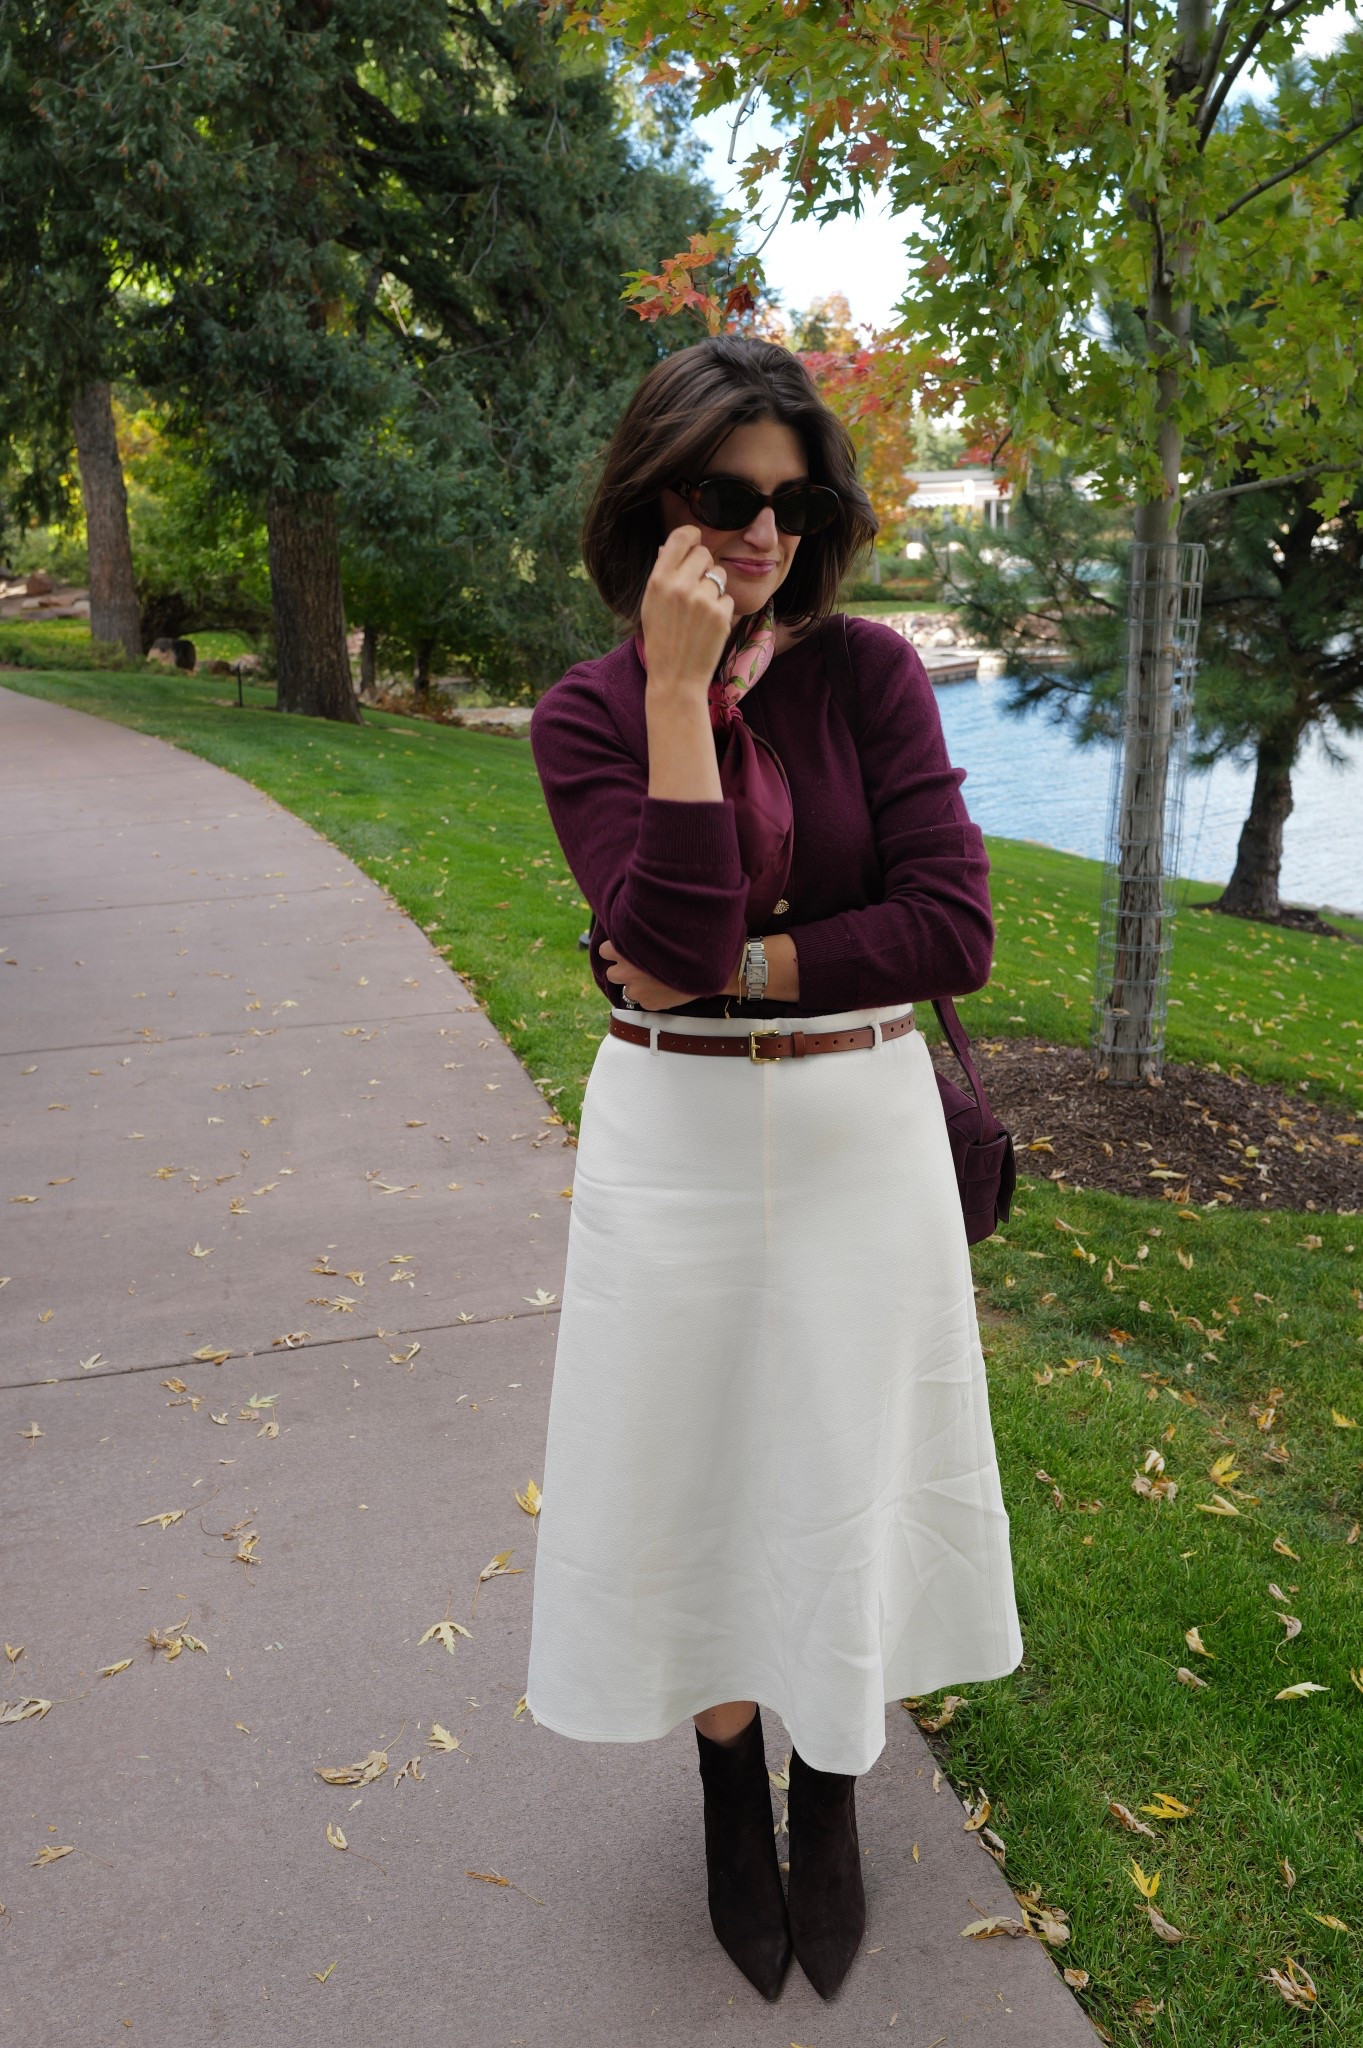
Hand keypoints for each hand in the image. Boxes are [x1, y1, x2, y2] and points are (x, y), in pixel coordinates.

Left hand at [599, 938, 693, 1010]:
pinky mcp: (648, 1004)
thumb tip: (629, 934)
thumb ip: (639, 936)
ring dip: (636, 986)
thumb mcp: (656, 932)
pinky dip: (652, 997)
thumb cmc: (682, 944)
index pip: (603, 951)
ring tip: (655, 978)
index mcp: (623, 949)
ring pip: (627, 990)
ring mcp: (636, 990)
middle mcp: (625, 970)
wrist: (704, 967)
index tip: (625, 951)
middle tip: (639, 967)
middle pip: (612, 973)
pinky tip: (666, 988)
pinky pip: (644, 1001)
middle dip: (623, 971)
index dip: (615, 952)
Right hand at [640, 525, 733, 694]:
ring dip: (715, 588)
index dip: (692, 536)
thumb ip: (663, 575)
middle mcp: (680, 586)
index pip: (680, 537)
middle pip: (705, 554)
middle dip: (705, 567)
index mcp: (658, 580)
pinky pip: (728, 597)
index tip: (696, 542)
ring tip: (701, 612)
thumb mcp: (651, 605)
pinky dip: (722, 610)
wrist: (675, 678)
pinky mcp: (721, 614)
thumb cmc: (662, 641)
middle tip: (697, 588)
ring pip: (720, 575)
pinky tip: (708, 627)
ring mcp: (702, 599)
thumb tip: (669, 547)